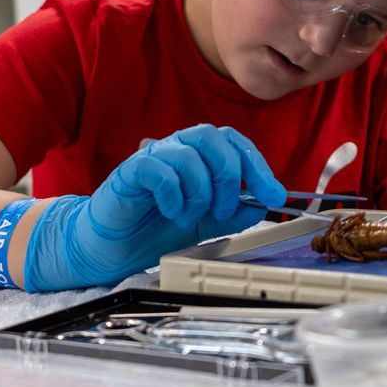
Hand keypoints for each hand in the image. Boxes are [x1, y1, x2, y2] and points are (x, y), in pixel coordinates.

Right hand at [24, 124, 285, 290]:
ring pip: (190, 154)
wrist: (113, 247)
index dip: (258, 166)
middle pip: (215, 138)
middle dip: (231, 176)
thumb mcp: (206, 225)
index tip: (274, 195)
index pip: (235, 144)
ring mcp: (154, 156)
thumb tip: (261, 205)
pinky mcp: (131, 171)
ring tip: (190, 216)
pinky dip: (174, 193)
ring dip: (200, 191)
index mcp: (200, 156)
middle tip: (225, 209)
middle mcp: (178, 148)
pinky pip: (160, 170)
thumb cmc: (156, 228)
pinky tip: (171, 211)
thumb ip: (232, 214)